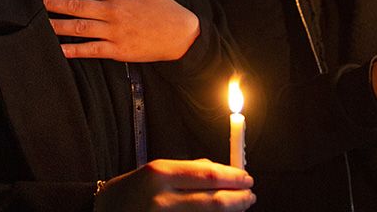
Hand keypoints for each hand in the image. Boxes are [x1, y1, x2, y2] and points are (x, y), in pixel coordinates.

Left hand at [43, 0, 199, 60]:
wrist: (180, 34)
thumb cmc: (160, 5)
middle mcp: (113, 11)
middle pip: (78, 5)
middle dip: (54, 2)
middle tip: (34, 0)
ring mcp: (114, 32)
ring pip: (80, 28)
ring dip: (58, 26)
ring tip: (39, 24)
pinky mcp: (117, 50)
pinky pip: (91, 50)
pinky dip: (74, 51)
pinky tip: (59, 50)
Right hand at [95, 159, 254, 211]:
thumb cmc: (126, 194)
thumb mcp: (150, 174)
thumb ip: (182, 170)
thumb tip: (217, 170)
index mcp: (158, 173)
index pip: (207, 175)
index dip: (233, 177)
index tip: (247, 178)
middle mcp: (161, 198)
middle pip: (213, 200)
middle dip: (238, 198)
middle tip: (250, 195)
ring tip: (240, 207)